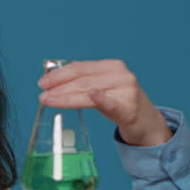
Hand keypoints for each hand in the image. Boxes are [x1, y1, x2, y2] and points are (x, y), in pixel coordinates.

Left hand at [37, 59, 170, 146]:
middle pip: (83, 79)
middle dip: (59, 87)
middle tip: (42, 95)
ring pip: (89, 91)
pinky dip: (100, 99)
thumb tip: (53, 80)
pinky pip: (111, 103)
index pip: (81, 67)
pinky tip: (91, 95)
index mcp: (112, 66)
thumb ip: (84, 82)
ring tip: (49, 101)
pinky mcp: (129, 109)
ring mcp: (127, 91)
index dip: (59, 74)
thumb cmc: (120, 104)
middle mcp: (121, 75)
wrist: (147, 123)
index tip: (43, 82)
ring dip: (66, 97)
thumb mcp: (103, 88)